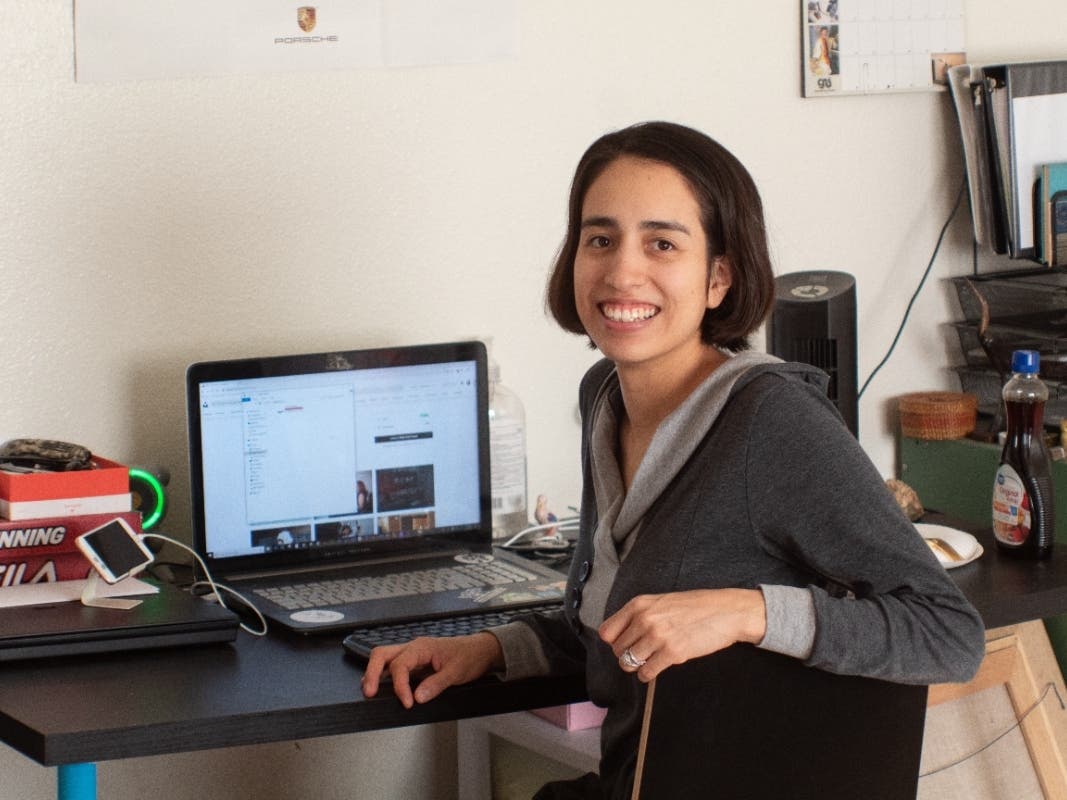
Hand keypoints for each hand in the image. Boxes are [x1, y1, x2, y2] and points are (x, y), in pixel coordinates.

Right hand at [360, 631, 503, 707]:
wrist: (480, 650)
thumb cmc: (469, 656)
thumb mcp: (457, 672)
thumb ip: (436, 684)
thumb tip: (418, 697)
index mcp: (422, 647)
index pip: (401, 665)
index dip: (400, 686)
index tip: (407, 703)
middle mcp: (413, 648)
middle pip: (382, 654)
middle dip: (372, 672)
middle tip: (369, 692)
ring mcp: (412, 654)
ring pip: (384, 658)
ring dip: (374, 673)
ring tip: (370, 691)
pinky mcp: (414, 662)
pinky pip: (393, 666)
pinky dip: (384, 676)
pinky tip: (383, 688)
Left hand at [598, 588, 766, 681]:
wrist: (726, 611)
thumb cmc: (696, 606)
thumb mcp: (661, 602)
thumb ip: (639, 615)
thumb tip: (617, 635)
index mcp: (640, 604)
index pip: (607, 631)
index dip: (615, 642)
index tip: (624, 644)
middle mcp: (645, 619)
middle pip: (618, 650)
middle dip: (627, 655)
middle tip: (642, 654)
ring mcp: (658, 636)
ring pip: (629, 663)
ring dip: (637, 666)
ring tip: (650, 661)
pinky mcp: (672, 653)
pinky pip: (646, 672)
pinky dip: (648, 674)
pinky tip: (657, 667)